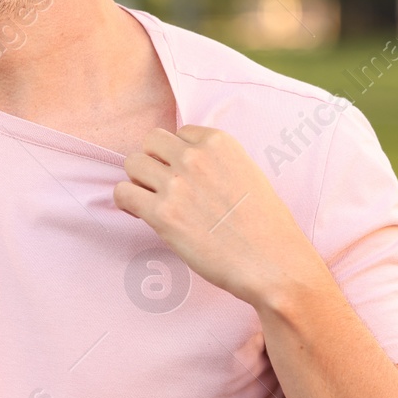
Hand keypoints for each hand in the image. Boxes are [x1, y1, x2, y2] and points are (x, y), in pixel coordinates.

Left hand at [113, 125, 327, 308]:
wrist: (274, 264)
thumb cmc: (267, 227)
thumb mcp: (248, 174)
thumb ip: (217, 163)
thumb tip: (191, 166)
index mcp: (219, 142)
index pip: (180, 133)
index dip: (178, 155)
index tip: (183, 175)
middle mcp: (195, 156)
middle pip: (151, 142)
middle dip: (154, 162)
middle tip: (162, 187)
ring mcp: (177, 184)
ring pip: (133, 164)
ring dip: (138, 181)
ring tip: (150, 201)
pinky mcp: (163, 214)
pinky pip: (123, 193)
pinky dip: (126, 202)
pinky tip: (140, 214)